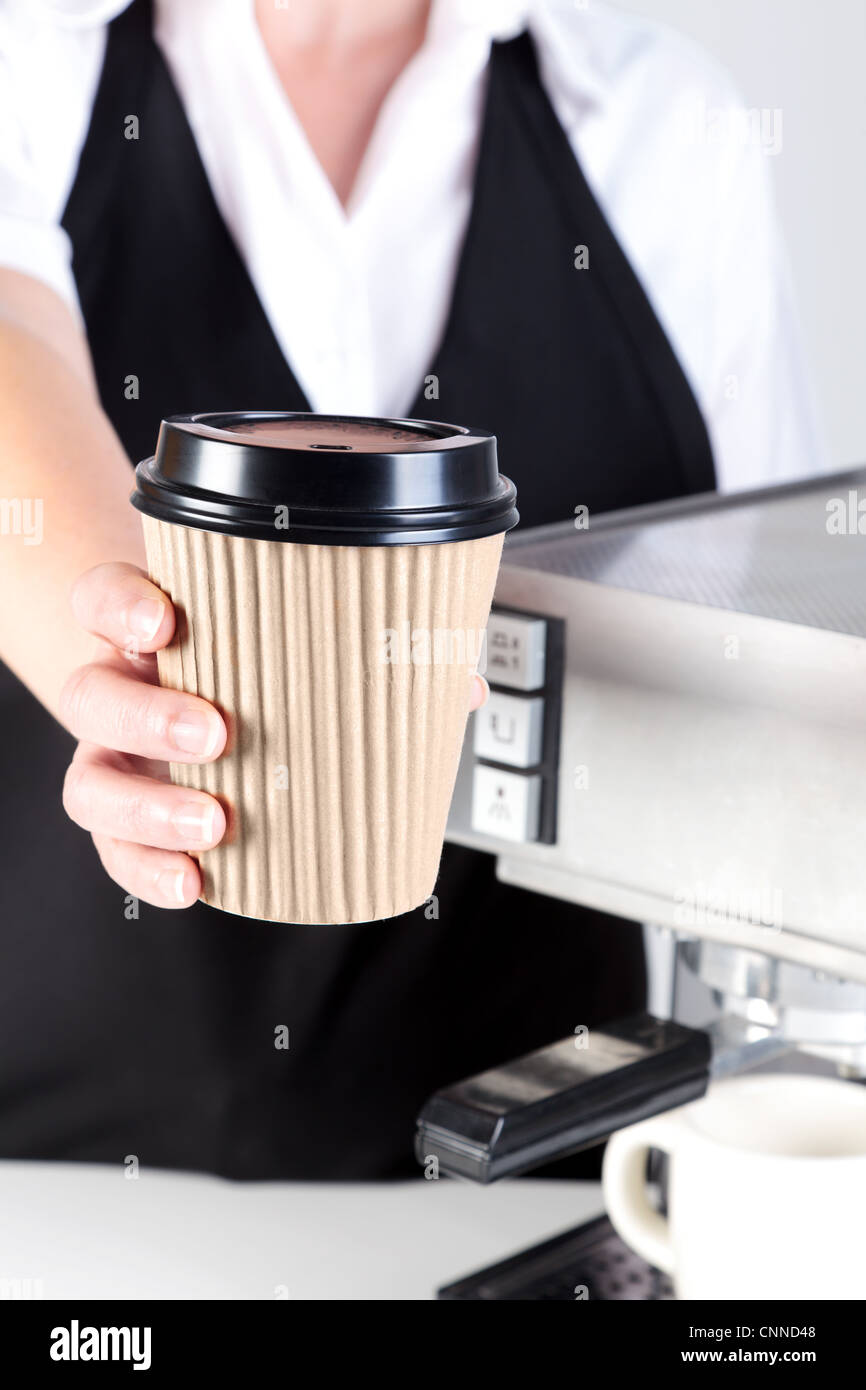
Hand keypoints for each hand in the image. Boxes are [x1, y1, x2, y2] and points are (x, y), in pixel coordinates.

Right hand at [60, 562, 489, 910]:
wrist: (209, 707)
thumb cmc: (261, 672)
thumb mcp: (305, 648)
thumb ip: (379, 655)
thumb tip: (460, 688)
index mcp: (154, 631)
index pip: (104, 599)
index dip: (120, 606)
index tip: (166, 621)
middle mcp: (120, 690)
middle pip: (91, 693)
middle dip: (146, 714)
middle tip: (217, 731)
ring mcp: (116, 758)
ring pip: (89, 781)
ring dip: (147, 806)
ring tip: (216, 823)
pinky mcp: (125, 818)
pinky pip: (114, 850)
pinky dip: (147, 868)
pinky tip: (195, 882)